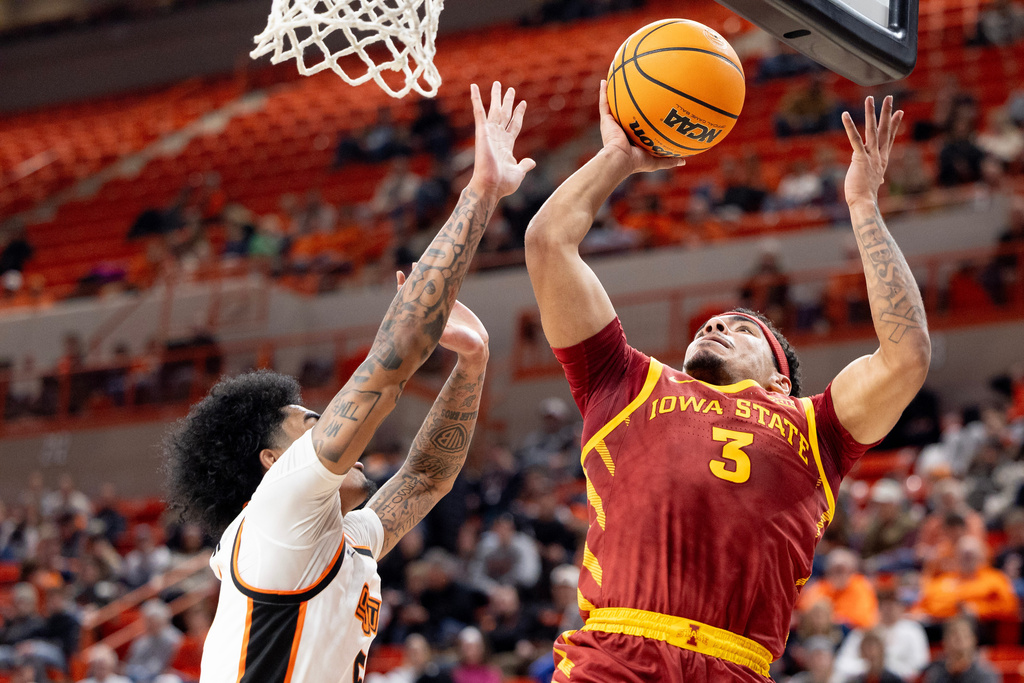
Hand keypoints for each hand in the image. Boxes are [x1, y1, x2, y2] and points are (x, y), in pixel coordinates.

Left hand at [397, 268, 487, 362]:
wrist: (477, 345)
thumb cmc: (464, 344)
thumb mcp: (453, 338)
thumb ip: (444, 334)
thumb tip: (435, 330)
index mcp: (427, 321)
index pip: (411, 303)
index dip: (404, 292)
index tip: (400, 281)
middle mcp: (432, 313)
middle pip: (418, 295)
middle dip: (411, 283)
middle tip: (404, 270)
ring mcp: (442, 307)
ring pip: (429, 289)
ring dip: (424, 278)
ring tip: (416, 265)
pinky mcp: (452, 304)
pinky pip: (444, 289)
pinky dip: (440, 279)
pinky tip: (437, 270)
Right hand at [469, 81, 535, 197]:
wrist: (490, 186)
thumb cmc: (503, 184)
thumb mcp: (518, 173)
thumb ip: (525, 165)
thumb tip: (532, 162)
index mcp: (507, 146)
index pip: (514, 125)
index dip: (519, 114)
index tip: (523, 103)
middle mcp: (498, 137)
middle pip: (505, 115)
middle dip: (508, 102)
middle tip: (511, 89)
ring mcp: (489, 134)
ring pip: (494, 110)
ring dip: (496, 97)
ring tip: (497, 83)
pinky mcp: (482, 132)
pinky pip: (478, 112)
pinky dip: (476, 99)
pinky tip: (474, 87)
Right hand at [599, 79, 685, 174]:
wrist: (620, 159)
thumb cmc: (637, 161)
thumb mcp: (656, 161)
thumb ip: (669, 160)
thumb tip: (684, 162)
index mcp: (632, 138)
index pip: (638, 125)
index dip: (641, 116)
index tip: (649, 105)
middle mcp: (621, 129)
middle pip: (625, 112)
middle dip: (628, 102)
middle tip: (635, 88)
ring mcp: (612, 124)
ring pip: (613, 105)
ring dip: (613, 93)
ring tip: (616, 78)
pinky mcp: (606, 120)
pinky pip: (604, 103)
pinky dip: (603, 92)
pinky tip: (604, 81)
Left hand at [842, 95, 902, 206]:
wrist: (864, 202)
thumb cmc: (866, 195)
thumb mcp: (873, 182)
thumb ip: (877, 177)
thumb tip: (880, 180)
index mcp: (882, 159)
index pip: (889, 137)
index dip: (894, 124)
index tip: (899, 112)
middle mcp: (878, 155)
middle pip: (884, 129)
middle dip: (886, 112)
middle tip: (888, 97)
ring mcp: (870, 155)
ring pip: (872, 130)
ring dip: (871, 113)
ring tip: (870, 99)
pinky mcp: (859, 158)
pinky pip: (855, 139)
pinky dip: (849, 126)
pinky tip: (845, 115)